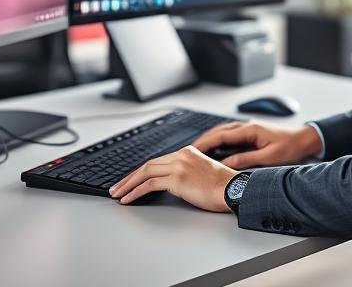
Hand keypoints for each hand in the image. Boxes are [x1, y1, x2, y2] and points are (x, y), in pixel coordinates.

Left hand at [109, 145, 235, 210]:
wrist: (234, 189)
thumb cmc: (223, 187)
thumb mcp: (201, 173)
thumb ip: (185, 173)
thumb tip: (168, 184)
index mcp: (187, 152)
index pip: (157, 161)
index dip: (140, 172)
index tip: (130, 180)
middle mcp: (181, 155)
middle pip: (148, 165)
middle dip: (129, 177)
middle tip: (117, 188)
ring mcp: (179, 165)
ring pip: (145, 173)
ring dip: (128, 185)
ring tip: (118, 194)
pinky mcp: (177, 178)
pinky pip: (149, 184)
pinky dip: (135, 192)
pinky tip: (129, 199)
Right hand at [192, 121, 322, 169]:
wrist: (305, 140)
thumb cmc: (290, 147)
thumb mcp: (268, 157)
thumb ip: (246, 160)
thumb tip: (226, 165)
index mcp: (250, 130)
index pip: (221, 136)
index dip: (205, 144)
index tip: (192, 151)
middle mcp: (247, 126)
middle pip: (218, 132)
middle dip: (202, 141)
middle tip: (188, 152)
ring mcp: (248, 129)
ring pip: (222, 133)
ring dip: (209, 141)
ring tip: (196, 152)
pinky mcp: (250, 134)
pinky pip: (229, 136)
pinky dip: (218, 142)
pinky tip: (214, 150)